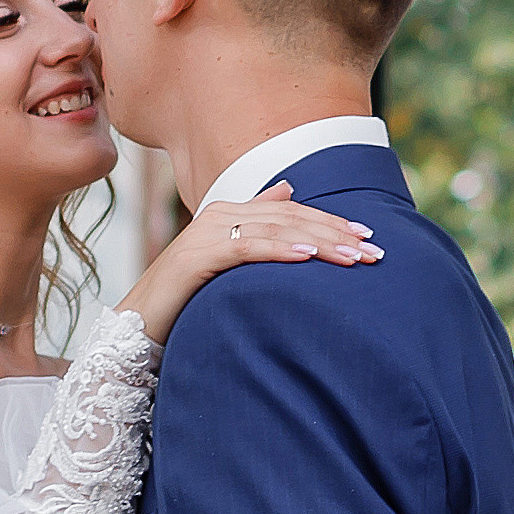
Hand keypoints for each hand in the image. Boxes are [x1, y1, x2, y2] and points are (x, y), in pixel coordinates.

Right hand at [125, 182, 382, 347]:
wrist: (139, 325)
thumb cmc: (187, 298)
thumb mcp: (228, 260)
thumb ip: (257, 226)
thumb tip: (288, 189)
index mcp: (231, 212)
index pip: (292, 212)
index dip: (332, 222)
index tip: (369, 238)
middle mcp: (221, 214)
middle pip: (290, 217)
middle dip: (336, 233)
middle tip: (374, 251)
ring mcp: (208, 232)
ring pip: (275, 229)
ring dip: (319, 241)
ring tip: (352, 255)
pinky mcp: (198, 255)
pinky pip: (247, 247)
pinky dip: (280, 249)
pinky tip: (307, 256)